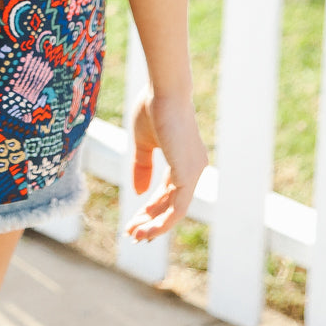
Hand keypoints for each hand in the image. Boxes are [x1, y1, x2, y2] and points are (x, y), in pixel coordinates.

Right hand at [124, 85, 207, 242]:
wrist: (164, 91)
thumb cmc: (153, 108)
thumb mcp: (143, 142)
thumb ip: (142, 167)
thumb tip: (139, 193)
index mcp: (184, 159)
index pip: (169, 192)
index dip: (150, 208)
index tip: (133, 220)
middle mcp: (194, 168)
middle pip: (172, 204)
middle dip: (150, 220)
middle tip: (131, 233)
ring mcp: (194, 172)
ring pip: (175, 210)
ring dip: (154, 225)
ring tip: (134, 234)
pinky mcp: (189, 174)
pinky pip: (178, 208)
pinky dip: (162, 221)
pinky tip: (145, 228)